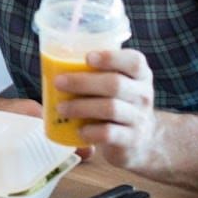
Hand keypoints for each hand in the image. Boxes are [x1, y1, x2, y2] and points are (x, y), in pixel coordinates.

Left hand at [54, 48, 161, 171]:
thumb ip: (98, 72)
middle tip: (58, 83)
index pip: (134, 62)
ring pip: (110, 108)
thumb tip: (54, 63)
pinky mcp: (131, 140)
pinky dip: (90, 131)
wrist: (141, 139)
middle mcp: (143, 95)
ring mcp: (139, 118)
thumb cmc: (119, 103)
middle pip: (115, 84)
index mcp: (140, 75)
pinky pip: (109, 133)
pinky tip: (78, 130)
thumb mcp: (117, 84)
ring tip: (60, 108)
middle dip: (82, 82)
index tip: (87, 57)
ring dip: (81, 107)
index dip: (111, 58)